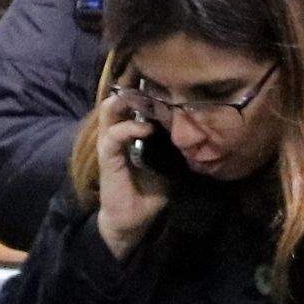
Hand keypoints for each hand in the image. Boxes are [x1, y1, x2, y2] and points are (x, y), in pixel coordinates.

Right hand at [93, 91, 169, 253]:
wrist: (133, 221)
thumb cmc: (149, 194)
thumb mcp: (168, 168)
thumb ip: (173, 151)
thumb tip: (196, 136)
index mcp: (131, 137)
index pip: (133, 107)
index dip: (145, 94)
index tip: (163, 85)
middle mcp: (118, 137)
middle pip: (118, 104)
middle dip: (132, 91)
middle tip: (149, 83)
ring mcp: (110, 146)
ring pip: (109, 113)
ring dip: (125, 102)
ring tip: (141, 96)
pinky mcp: (107, 158)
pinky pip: (113, 136)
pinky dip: (128, 128)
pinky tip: (145, 128)